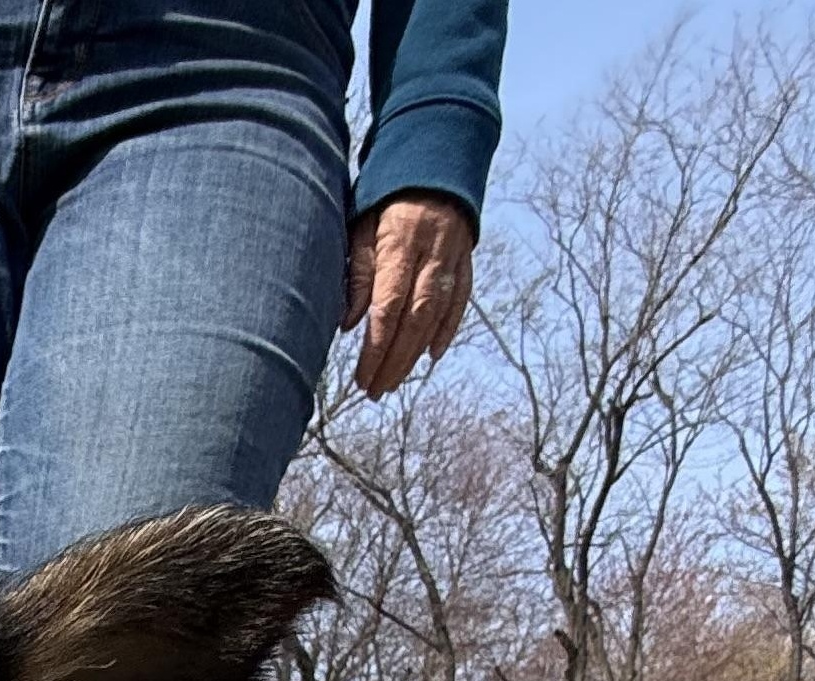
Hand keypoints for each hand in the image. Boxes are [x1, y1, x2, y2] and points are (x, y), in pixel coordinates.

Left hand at [342, 191, 474, 399]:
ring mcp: (451, 257)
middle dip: (394, 360)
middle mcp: (430, 255)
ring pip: (436, 314)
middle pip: (414, 320)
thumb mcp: (361, 225)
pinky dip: (447, 329)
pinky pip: (460, 299)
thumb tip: (350, 324)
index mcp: (399, 246)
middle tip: (375, 390)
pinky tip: (431, 355)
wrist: (435, 157)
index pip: (387, 308)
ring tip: (394, 381)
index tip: (362, 377)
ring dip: (415, 353)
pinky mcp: (465, 258)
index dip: (376, 348)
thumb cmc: (385, 195)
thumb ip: (357, 274)